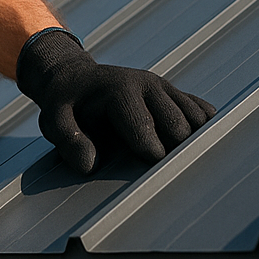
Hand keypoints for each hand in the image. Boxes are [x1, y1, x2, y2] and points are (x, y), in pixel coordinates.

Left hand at [16, 28, 215, 173]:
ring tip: (175, 162)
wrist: (77, 79)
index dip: (148, 157)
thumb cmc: (67, 105)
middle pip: (179, 127)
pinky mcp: (176, 93)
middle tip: (161, 174)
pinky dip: (203, 130)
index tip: (145, 179)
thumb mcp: (54, 120)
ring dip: (191, 142)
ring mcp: (165, 87)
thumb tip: (89, 165)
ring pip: (198, 119)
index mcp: (120, 90)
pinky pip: (204, 112)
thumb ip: (67, 140)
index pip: (147, 130)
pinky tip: (189, 146)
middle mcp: (148, 84)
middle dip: (172, 153)